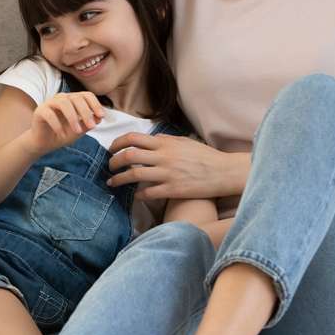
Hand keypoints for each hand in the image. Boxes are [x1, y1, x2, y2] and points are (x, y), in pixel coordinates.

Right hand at [26, 92, 104, 154]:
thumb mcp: (79, 131)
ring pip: (63, 103)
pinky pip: (49, 114)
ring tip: (77, 131)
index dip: (95, 104)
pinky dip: (57, 124)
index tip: (101, 116)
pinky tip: (62, 134)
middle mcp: (62, 98)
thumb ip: (88, 124)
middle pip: (76, 98)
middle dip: (86, 112)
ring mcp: (50, 103)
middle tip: (91, 126)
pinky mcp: (39, 111)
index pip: (86, 95)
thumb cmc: (62, 134)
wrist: (44, 143)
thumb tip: (99, 118)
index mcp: (73, 100)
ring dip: (72, 117)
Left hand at [107, 133, 248, 200]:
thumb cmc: (205, 156)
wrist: (224, 172)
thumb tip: (150, 140)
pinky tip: (136, 195)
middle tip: (110, 167)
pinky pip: (148, 192)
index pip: (133, 138)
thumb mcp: (184, 142)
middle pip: (129, 156)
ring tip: (112, 183)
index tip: (111, 150)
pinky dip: (138, 194)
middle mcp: (164, 157)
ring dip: (119, 179)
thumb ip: (166, 141)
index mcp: (165, 144)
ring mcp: (167, 174)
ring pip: (134, 175)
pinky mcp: (173, 190)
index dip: (117, 143)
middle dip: (114, 161)